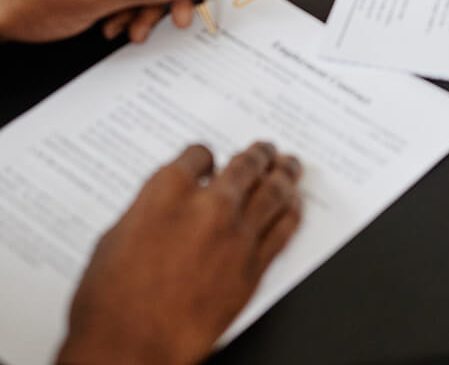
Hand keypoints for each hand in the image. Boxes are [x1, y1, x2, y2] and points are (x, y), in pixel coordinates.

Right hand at [58, 142, 301, 364]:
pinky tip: (294, 205)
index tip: (209, 160)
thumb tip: (164, 207)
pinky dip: (292, 211)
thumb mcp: (114, 239)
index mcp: (167, 191)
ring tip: (289, 165)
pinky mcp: (254, 265)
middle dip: (257, 155)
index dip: (205, 157)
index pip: (198, 155)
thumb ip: (148, 211)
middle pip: (244, 165)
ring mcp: (236, 234)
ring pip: (273, 190)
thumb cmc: (109, 304)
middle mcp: (208, 205)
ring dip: (284, 173)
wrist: (129, 351)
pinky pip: (283, 228)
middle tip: (265, 150)